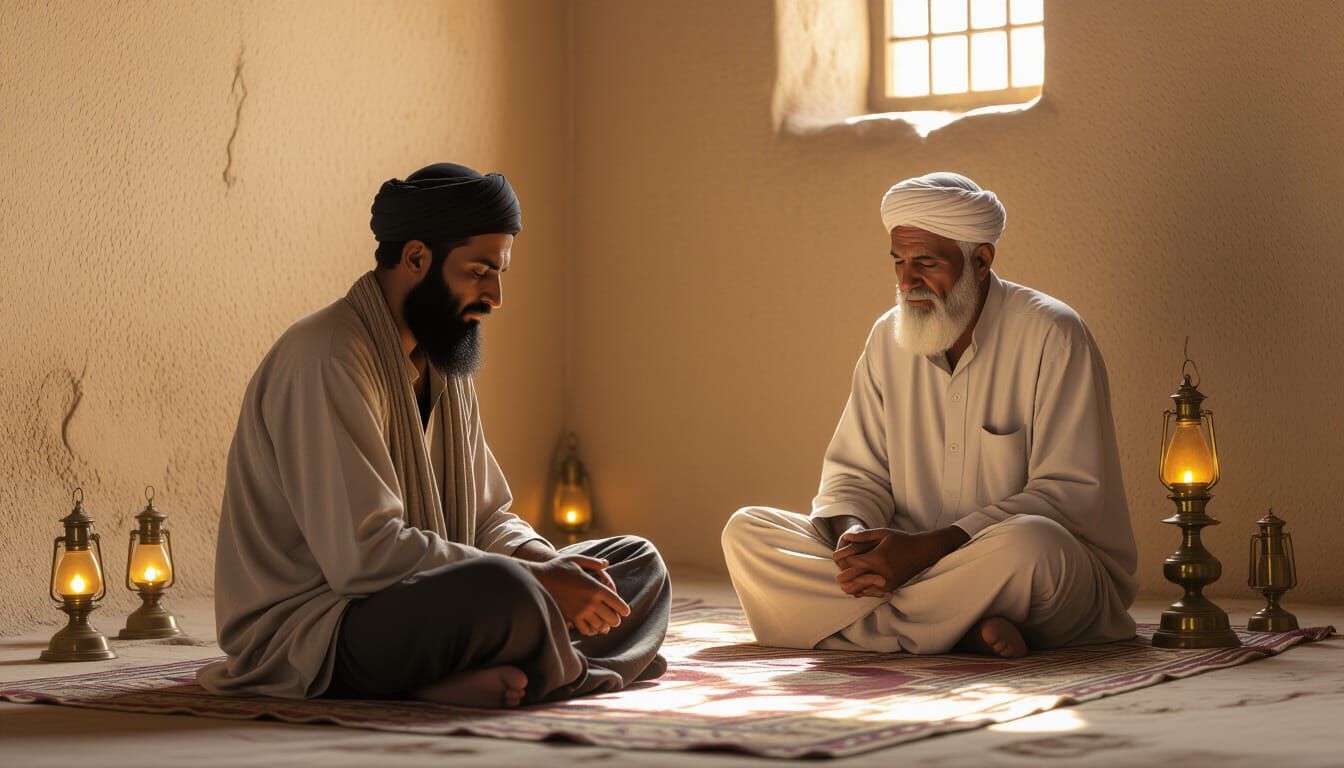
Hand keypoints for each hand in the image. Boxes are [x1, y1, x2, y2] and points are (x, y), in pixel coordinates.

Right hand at [523, 554, 629, 635]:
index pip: (616, 601)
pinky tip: (591, 627)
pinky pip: (585, 629)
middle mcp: (589, 601)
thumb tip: (606, 563)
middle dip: (615, 619)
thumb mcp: (576, 559)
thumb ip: (593, 562)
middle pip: (610, 616)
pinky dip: (590, 630)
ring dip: (604, 626)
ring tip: (605, 626)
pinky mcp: (570, 618)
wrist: (537, 580)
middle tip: (616, 620)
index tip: (626, 612)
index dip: (623, 608)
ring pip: (599, 625)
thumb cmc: (557, 567)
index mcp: (594, 587)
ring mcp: (580, 611)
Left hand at [833, 526, 970, 598]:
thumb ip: (863, 535)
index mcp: (878, 558)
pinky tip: (857, 584)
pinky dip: (861, 590)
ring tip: (845, 579)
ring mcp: (886, 583)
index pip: (851, 563)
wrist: (923, 552)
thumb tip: (844, 537)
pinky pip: (869, 594)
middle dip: (842, 575)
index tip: (838, 556)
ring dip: (850, 585)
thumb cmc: (902, 540)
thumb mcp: (883, 533)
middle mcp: (881, 573)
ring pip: (859, 590)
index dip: (842, 560)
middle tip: (838, 572)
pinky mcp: (890, 589)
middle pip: (852, 579)